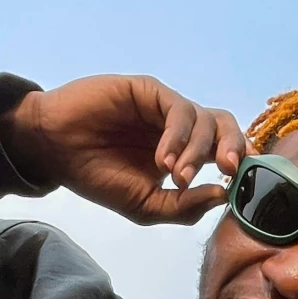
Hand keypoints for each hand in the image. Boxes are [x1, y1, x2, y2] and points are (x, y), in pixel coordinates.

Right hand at [0, 75, 246, 224]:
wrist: (54, 150)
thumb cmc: (97, 176)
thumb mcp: (144, 206)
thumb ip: (183, 207)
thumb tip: (222, 195)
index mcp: (185, 153)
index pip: (226, 151)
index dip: (241, 164)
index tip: (243, 185)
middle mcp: (181, 129)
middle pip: (225, 128)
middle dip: (234, 147)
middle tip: (227, 169)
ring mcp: (165, 108)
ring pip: (205, 119)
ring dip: (197, 152)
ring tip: (176, 176)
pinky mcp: (149, 91)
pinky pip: (178, 110)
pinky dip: (177, 136)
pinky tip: (162, 159)